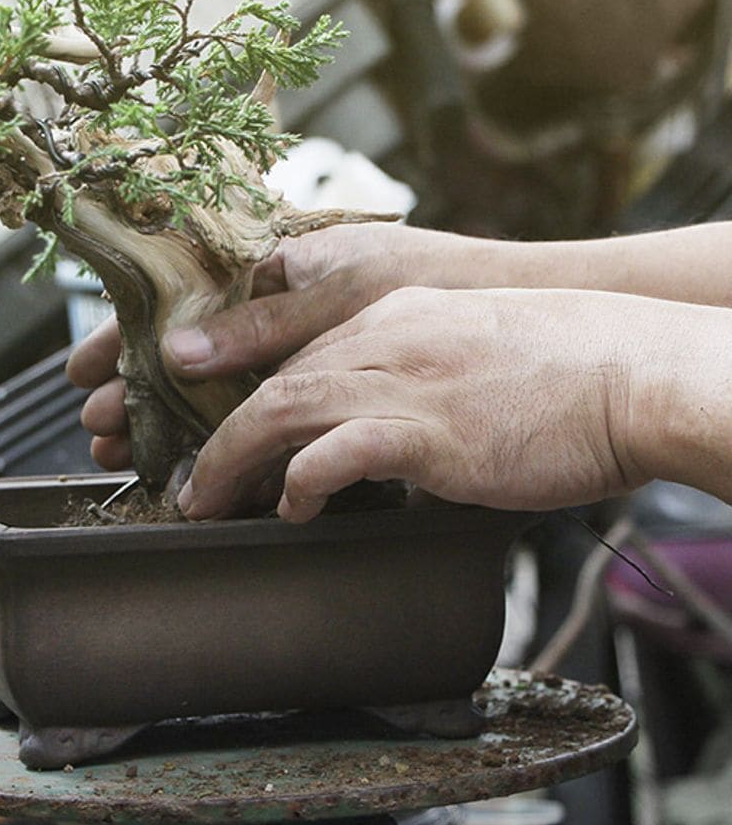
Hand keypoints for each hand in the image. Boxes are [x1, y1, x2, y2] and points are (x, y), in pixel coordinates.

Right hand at [66, 222, 419, 468]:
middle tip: (98, 430)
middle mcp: (273, 308)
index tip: (81, 373)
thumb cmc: (425, 274)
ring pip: (215, 387)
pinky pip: (262, 410)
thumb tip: (177, 351)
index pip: (172, 299)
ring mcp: (296, 347)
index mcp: (269, 266)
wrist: (505, 300)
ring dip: (169, 418)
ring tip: (127, 453)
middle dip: (136, 390)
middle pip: (184, 352)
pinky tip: (200, 460)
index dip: (122, 337)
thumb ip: (260, 326)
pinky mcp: (325, 383)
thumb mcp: (335, 291)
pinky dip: (226, 435)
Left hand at [177, 286, 699, 521]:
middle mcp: (385, 336)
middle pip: (272, 380)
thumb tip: (373, 432)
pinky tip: (294, 509)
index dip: (240, 395)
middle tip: (191, 483)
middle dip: (219, 437)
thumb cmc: (561, 371)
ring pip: (284, 408)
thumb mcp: (467, 351)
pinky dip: (305, 480)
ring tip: (208, 502)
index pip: (291, 351)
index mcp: (391, 316)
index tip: (215, 439)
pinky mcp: (431, 427)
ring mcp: (405, 378)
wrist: (633, 371)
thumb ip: (409, 374)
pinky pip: (341, 450)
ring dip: (235, 459)